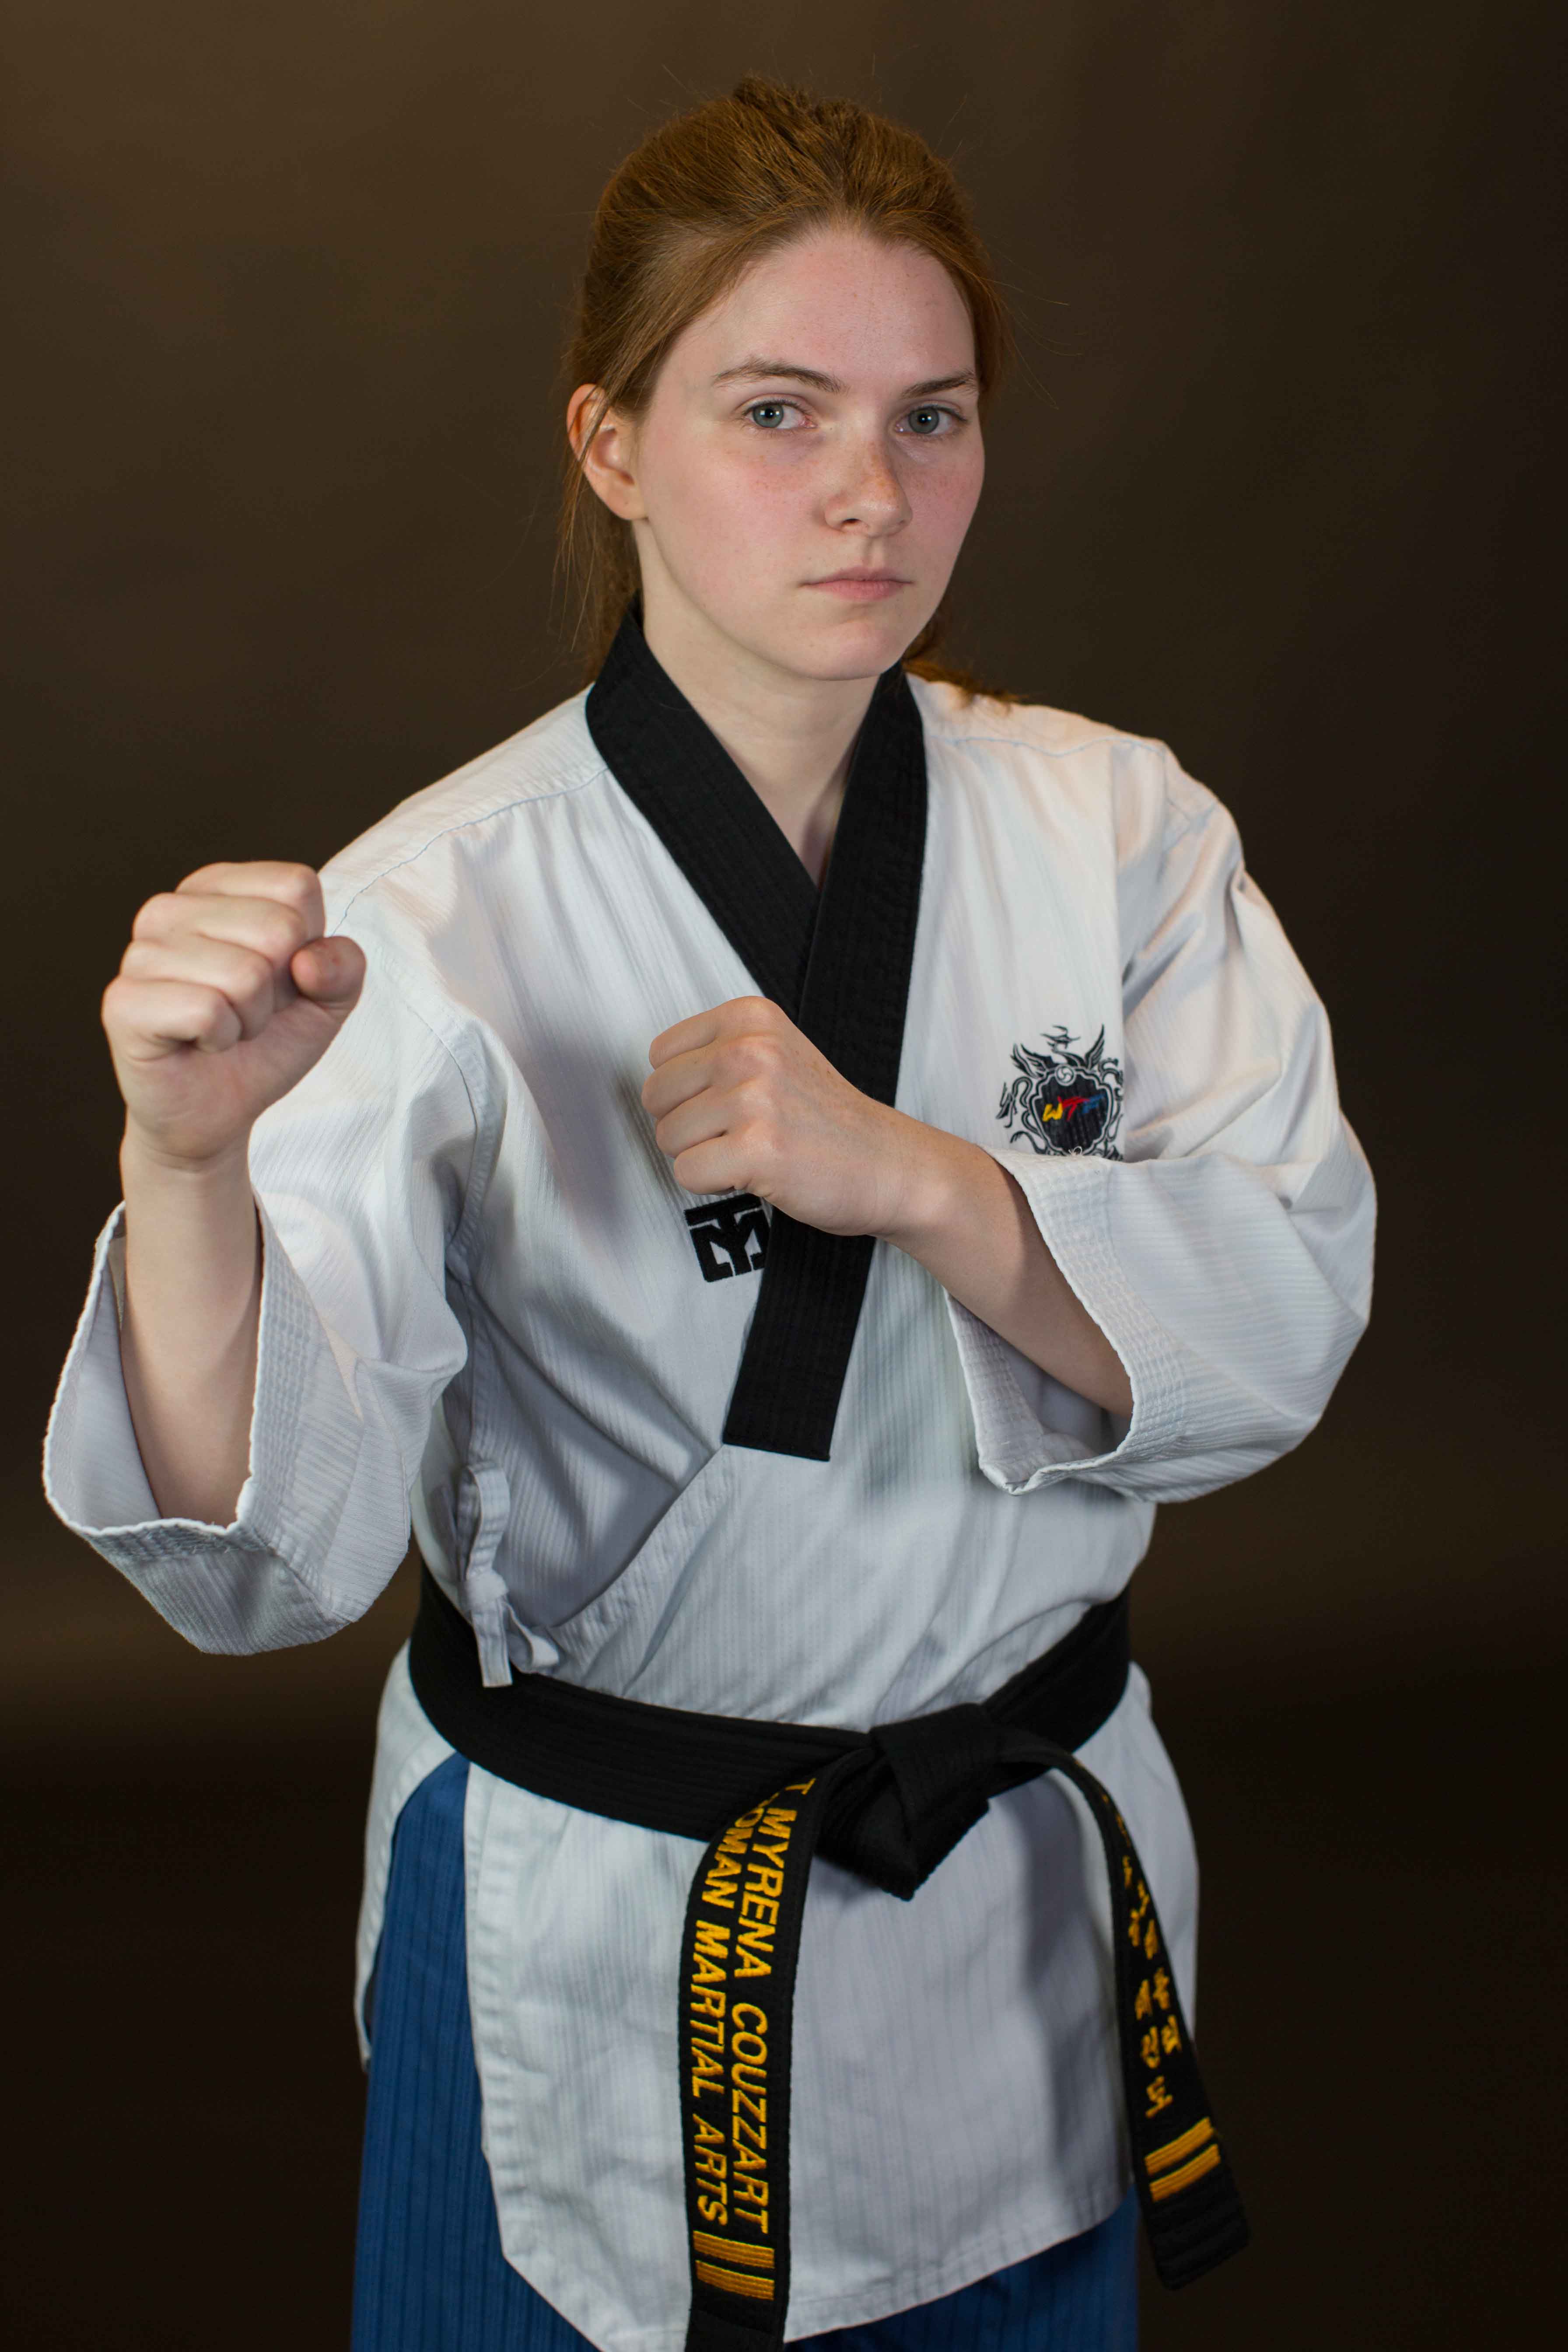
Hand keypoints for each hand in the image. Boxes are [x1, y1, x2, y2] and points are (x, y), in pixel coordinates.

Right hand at [103, 861, 365, 1171]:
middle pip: (277, 927)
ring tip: (224, 1028)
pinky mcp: (123, 1002)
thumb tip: (309, 960)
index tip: (278, 980)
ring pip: (245, 973)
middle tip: (248, 1011)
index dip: (307, 947)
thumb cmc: (265, 1043)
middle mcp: (169, 909)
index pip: (297, 886)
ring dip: (251, 1018)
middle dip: (280, 988)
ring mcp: (139, 953)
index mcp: (214, 887)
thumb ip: (343, 966)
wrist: (217, 1111)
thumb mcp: (327, 1000)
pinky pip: (207, 1010)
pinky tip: (201, 1043)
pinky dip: (221, 1037)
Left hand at [641, 996, 928, 1236]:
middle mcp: (749, 1049)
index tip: (727, 1102)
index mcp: (750, 1017)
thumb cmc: (829, 1120)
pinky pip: (686, 1173)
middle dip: (687, 1124)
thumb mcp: (777, 1053)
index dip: (686, 1090)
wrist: (889, 1165)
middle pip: (656, 1096)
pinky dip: (713, 1185)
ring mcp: (754, 1097)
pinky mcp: (757, 1148)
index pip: (660, 1054)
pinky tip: (754, 1173)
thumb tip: (653, 1078)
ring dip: (702, 1156)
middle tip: (737, 1132)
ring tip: (751, 1151)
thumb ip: (719, 1052)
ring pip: (667, 1137)